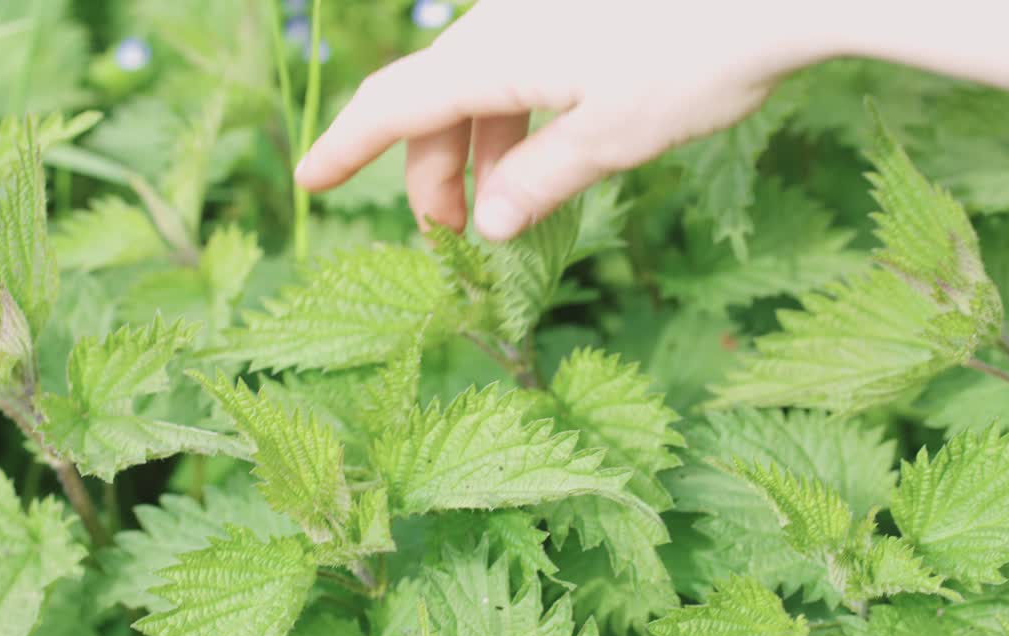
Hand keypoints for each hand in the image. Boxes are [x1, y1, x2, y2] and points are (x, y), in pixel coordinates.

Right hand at [293, 0, 830, 240]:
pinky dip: (519, 124)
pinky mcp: (576, 18)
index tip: (309, 181)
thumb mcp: (614, 136)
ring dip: (479, 154)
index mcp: (496, 54)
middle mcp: (505, 26)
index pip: (395, 106)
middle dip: (432, 174)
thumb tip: (493, 221)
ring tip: (504, 213)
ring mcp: (541, 17)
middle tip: (452, 240)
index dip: (347, 147)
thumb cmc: (699, 54)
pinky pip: (522, 75)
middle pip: (437, 104)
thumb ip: (543, 180)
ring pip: (481, 92)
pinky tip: (546, 160)